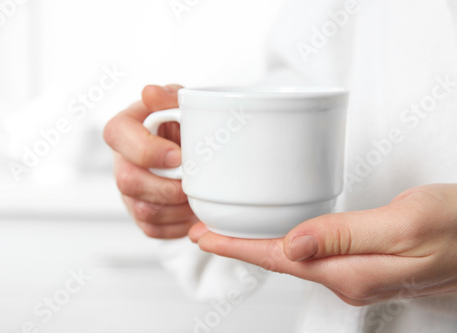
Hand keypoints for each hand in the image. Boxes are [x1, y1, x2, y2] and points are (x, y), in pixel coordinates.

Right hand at [104, 84, 198, 237]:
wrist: (187, 147)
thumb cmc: (180, 123)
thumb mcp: (178, 102)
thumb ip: (167, 96)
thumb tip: (150, 93)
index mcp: (124, 129)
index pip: (118, 135)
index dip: (146, 150)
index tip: (178, 156)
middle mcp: (120, 162)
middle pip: (127, 181)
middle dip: (165, 187)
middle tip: (192, 183)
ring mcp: (127, 192)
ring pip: (142, 210)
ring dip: (175, 208)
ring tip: (198, 197)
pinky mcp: (139, 213)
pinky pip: (152, 229)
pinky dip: (177, 225)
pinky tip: (192, 212)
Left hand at [189, 184, 456, 304]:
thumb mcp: (405, 224)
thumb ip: (348, 235)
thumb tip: (293, 244)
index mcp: (350, 271)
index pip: (278, 259)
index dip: (236, 247)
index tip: (205, 237)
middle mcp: (348, 278)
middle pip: (279, 262)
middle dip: (239, 247)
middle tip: (206, 231)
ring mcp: (357, 274)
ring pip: (294, 258)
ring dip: (260, 244)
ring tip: (233, 231)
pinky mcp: (366, 264)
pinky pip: (314, 253)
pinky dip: (287, 242)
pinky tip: (283, 234)